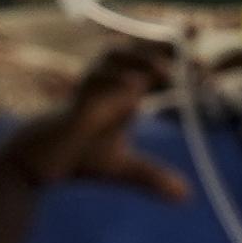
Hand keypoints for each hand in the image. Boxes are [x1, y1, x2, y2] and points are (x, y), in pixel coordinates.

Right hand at [4, 41, 191, 199]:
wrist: (40, 164)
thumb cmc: (80, 156)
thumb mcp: (122, 168)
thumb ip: (151, 176)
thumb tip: (185, 195)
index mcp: (121, 92)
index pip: (150, 62)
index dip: (172, 51)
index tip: (201, 48)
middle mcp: (105, 85)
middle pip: (135, 51)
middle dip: (163, 47)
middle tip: (194, 56)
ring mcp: (88, 92)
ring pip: (113, 59)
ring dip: (140, 60)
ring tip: (167, 73)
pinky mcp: (74, 108)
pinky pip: (93, 86)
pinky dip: (113, 84)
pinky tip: (134, 91)